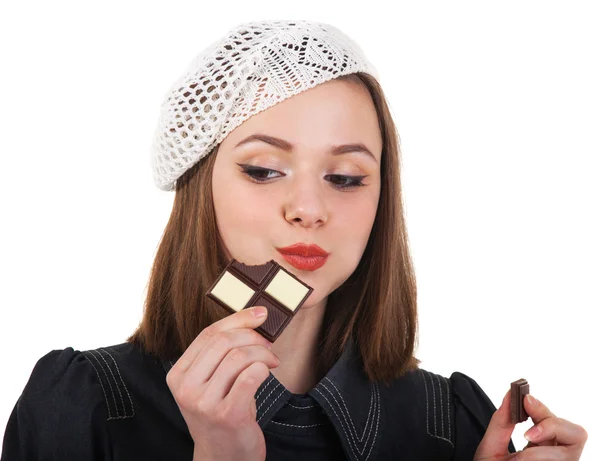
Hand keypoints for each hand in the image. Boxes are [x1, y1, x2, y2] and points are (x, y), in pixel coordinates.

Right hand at [166, 306, 279, 460]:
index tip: (260, 314)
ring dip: (262, 354)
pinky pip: (250, 376)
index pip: (208, 334)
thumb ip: (219, 355)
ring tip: (271, 361)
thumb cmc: (221, 413)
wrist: (223, 457)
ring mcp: (204, 403)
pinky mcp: (226, 415)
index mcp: (179, 375)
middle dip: (252, 336)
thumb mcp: (210, 383)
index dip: (238, 319)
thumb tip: (251, 319)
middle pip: (223, 342)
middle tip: (268, 344)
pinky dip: (263, 369)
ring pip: (238, 357)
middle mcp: (186, 388)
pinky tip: (267, 373)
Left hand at [474, 389, 587, 460]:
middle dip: (551, 426)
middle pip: (576, 433)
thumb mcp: (491, 446)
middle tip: (528, 432)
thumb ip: (501, 421)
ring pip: (570, 453)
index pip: (556, 421)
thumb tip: (510, 394)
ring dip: (543, 451)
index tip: (526, 401)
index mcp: (541, 445)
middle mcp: (555, 456)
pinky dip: (539, 459)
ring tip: (522, 456)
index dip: (544, 408)